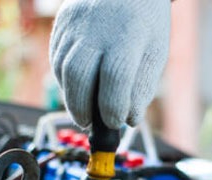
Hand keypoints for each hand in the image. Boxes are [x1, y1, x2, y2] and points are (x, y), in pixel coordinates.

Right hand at [49, 0, 170, 127]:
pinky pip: (56, 59)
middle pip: (80, 75)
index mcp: (128, 35)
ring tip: (83, 114)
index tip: (116, 123)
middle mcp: (96, 28)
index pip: (115, 78)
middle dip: (83, 108)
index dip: (113, 107)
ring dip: (71, 98)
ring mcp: (75, 24)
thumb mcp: (155, 51)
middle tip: (90, 125)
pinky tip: (76, 90)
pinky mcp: (62, 23)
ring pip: (63, 69)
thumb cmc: (144, 21)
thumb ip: (143, 87)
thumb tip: (129, 120)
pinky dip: (64, 81)